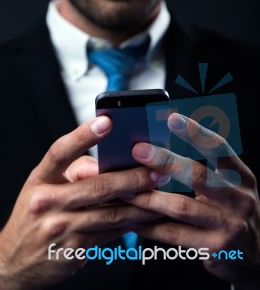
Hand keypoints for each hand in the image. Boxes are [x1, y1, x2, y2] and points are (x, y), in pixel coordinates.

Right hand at [0, 116, 162, 289]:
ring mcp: (60, 228)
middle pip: (97, 185)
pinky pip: (108, 233)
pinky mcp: (73, 250)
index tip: (108, 122)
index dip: (84, 135)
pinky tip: (144, 217)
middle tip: (157, 171)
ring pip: (110, 213)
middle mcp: (47, 202)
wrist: (14, 260)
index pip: (61, 152)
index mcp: (40, 179)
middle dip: (132, 178)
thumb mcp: (44, 185)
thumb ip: (75, 170)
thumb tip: (107, 165)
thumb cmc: (35, 214)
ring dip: (139, 204)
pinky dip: (128, 224)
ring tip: (160, 195)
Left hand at [125, 113, 259, 289]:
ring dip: (149, 197)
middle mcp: (239, 198)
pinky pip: (175, 235)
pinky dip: (151, 227)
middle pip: (198, 174)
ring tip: (126, 190)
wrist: (254, 256)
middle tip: (138, 150)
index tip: (171, 118)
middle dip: (164, 160)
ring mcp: (229, 224)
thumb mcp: (229, 187)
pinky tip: (133, 220)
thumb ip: (204, 171)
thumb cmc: (231, 212)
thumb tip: (160, 149)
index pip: (220, 148)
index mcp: (241, 176)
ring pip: (181, 206)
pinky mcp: (215, 248)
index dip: (196, 132)